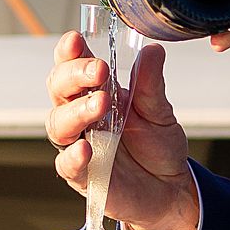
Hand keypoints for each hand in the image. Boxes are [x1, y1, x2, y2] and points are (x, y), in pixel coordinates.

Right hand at [45, 33, 198, 229]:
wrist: (170, 189)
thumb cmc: (158, 146)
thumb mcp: (160, 111)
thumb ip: (151, 84)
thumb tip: (152, 49)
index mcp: (96, 91)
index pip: (72, 65)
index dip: (69, 51)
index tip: (77, 39)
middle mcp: (81, 115)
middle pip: (59, 89)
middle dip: (75, 75)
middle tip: (99, 71)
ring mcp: (78, 144)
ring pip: (59, 124)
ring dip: (77, 111)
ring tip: (100, 105)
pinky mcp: (83, 176)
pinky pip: (67, 165)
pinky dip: (73, 156)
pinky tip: (85, 149)